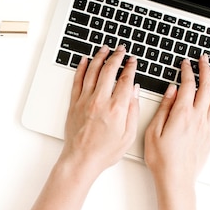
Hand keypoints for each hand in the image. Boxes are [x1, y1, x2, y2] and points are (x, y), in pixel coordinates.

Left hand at [60, 45, 139, 177]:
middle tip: (121, 49)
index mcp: (117, 108)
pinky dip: (81, 68)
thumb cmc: (104, 152)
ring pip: (92, 71)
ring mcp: (85, 101)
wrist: (81, 160)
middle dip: (116, 56)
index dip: (130, 67)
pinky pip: (77, 81)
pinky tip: (84, 61)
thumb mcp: (129, 135)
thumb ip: (133, 111)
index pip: (125, 80)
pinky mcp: (74, 104)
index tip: (133, 61)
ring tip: (105, 49)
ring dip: (99, 57)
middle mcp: (100, 101)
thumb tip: (134, 92)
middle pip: (109, 70)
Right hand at [144, 55, 209, 186]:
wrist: (176, 179)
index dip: (187, 71)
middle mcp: (198, 118)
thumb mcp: (153, 131)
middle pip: (206, 88)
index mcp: (182, 114)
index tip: (185, 64)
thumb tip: (172, 91)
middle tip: (203, 60)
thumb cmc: (162, 159)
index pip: (188, 85)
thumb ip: (164, 108)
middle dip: (205, 70)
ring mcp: (207, 127)